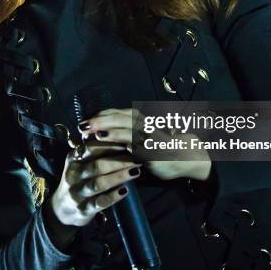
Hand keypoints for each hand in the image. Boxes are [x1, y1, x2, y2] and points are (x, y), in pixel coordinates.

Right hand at [48, 140, 142, 229]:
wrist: (62, 209)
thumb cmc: (78, 179)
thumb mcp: (80, 162)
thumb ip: (94, 150)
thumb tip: (118, 134)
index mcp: (74, 159)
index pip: (91, 147)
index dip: (110, 143)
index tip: (128, 139)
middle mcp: (73, 174)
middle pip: (97, 165)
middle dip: (119, 160)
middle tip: (138, 156)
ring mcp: (77, 193)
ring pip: (99, 183)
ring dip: (119, 176)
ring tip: (136, 171)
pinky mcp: (83, 209)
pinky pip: (100, 202)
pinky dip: (113, 196)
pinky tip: (126, 191)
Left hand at [79, 108, 211, 181]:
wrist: (187, 157)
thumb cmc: (159, 146)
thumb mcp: (139, 135)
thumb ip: (122, 131)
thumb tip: (96, 128)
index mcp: (140, 119)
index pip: (118, 113)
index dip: (101, 115)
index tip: (85, 119)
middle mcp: (146, 125)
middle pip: (123, 119)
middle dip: (103, 121)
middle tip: (84, 126)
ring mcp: (153, 138)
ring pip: (132, 132)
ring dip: (115, 132)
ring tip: (97, 134)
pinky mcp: (158, 153)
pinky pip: (144, 149)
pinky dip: (133, 147)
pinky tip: (124, 148)